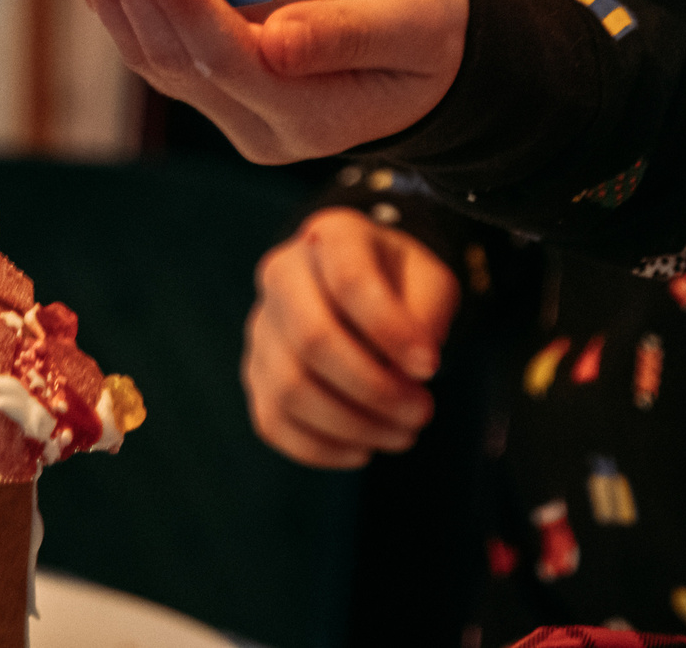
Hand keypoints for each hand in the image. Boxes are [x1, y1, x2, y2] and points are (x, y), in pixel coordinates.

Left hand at [59, 0, 467, 163]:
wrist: (441, 64)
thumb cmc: (436, 34)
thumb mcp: (412, 28)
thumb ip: (348, 35)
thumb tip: (278, 40)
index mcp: (310, 119)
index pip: (227, 56)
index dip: (181, 2)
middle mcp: (260, 128)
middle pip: (177, 56)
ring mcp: (237, 114)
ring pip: (157, 56)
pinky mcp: (225, 89)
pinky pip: (163, 51)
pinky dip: (124, 7)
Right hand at [243, 209, 459, 467]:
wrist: (365, 290)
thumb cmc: (402, 285)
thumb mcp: (430, 281)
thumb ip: (425, 317)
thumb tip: (409, 372)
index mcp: (331, 236)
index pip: (349, 279)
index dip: (391, 330)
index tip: (431, 366)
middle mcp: (282, 273)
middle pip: (312, 337)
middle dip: (374, 388)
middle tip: (421, 412)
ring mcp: (261, 325)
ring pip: (290, 388)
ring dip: (352, 424)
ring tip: (401, 434)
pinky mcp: (255, 373)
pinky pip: (273, 421)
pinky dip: (320, 447)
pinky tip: (361, 449)